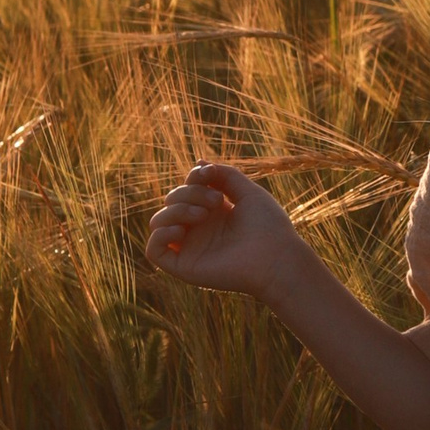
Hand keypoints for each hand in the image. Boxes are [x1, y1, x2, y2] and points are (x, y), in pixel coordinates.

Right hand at [143, 161, 305, 299]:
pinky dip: (161, 234)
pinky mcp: (183, 267)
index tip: (209, 172)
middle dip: (189, 193)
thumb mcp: (247, 192)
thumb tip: (200, 163)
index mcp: (213, 211)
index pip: (188, 187)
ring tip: (203, 215)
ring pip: (159, 221)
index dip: (193, 176)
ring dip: (176, 210)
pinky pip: (153, 250)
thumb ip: (225, 175)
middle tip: (216, 201)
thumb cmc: (268, 226)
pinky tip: (182, 230)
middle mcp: (198, 229)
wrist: (276, 258)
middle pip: (172, 200)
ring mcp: (190, 247)